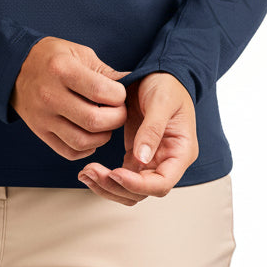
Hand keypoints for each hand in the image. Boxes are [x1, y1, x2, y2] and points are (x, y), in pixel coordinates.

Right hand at [9, 36, 129, 159]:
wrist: (16, 68)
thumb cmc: (52, 57)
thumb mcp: (79, 53)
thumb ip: (105, 72)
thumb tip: (133, 84)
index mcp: (62, 69)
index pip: (100, 91)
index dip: (119, 96)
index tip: (119, 94)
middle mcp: (50, 95)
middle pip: (94, 120)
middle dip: (116, 119)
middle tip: (117, 112)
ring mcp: (43, 116)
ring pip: (83, 141)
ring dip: (103, 137)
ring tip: (105, 124)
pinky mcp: (40, 132)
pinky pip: (69, 151)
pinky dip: (86, 149)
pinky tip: (91, 135)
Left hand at [77, 72, 198, 205]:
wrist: (159, 75)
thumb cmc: (167, 86)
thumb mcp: (162, 102)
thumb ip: (152, 129)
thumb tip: (143, 159)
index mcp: (181, 152)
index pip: (161, 183)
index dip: (138, 184)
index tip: (116, 174)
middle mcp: (167, 162)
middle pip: (142, 192)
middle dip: (116, 187)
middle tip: (91, 172)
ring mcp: (150, 161)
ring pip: (129, 189)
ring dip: (107, 186)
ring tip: (85, 173)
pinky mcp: (136, 155)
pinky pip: (121, 177)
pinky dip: (105, 178)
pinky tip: (88, 171)